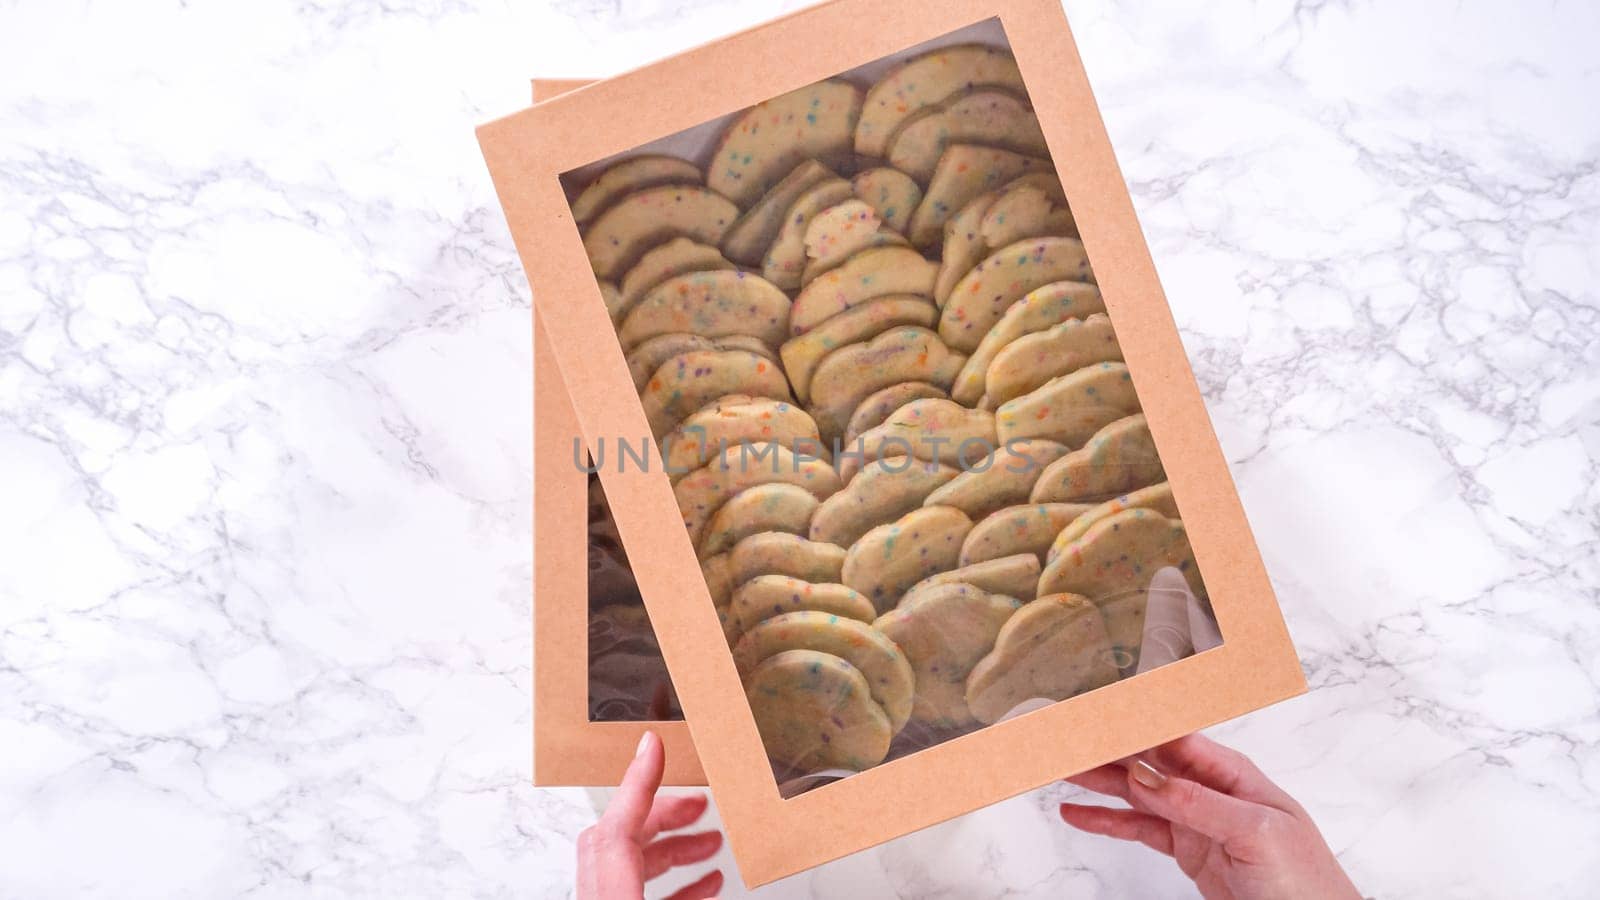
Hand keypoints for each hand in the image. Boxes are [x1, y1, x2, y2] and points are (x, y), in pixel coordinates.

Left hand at [577, 732, 723, 899]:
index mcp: (610, 898)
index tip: (654, 745)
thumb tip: (716, 857)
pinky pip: (639, 888)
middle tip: (698, 803)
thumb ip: (687, 891)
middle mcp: (599, 899)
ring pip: (630, 861)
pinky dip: (673, 880)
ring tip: (711, 840)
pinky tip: (705, 881)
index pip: (615, 832)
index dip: (637, 783)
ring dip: (673, 846)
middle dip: (665, 813)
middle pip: (621, 838)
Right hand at [1059, 734, 1359, 899]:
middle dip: (1104, 749)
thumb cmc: (1306, 879)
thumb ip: (1197, 801)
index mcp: (1231, 773)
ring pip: (1135, 793)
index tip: (1092, 715)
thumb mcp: (1254, 831)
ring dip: (1097, 781)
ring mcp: (1197, 821)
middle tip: (1060, 740)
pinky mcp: (1188, 851)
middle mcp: (1211, 790)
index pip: (1171, 737)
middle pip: (1146, 761)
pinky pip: (1138, 829)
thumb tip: (1146, 771)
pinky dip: (1106, 821)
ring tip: (1056, 769)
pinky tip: (1078, 813)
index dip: (1131, 724)